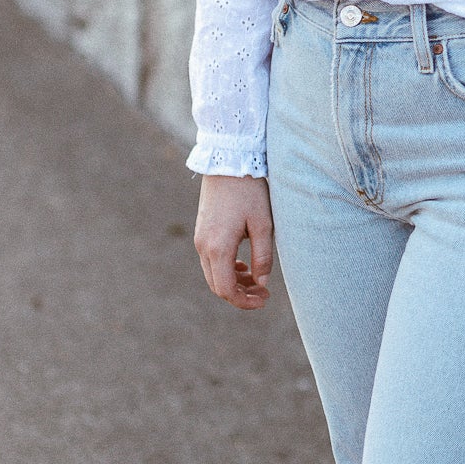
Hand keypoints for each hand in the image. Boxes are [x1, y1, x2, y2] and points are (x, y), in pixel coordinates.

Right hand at [194, 174, 273, 310]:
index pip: (226, 289)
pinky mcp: (202, 231)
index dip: (245, 301)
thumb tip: (262, 282)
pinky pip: (211, 261)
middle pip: (218, 286)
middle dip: (240, 295)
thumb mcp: (264, 225)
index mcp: (218, 247)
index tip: (264, 299)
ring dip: (234, 282)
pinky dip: (226, 269)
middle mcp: (204, 246)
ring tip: (256, 280)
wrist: (227, 162)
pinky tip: (244, 265)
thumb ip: (263, 257)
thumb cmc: (249, 191)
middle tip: (263, 293)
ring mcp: (200, 239)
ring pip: (213, 274)